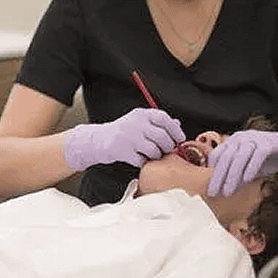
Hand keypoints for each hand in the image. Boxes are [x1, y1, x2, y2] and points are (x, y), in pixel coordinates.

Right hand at [63, 108, 185, 170]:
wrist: (98, 140)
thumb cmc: (123, 133)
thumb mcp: (139, 123)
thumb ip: (157, 123)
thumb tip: (177, 124)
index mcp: (141, 114)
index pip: (164, 118)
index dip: (175, 129)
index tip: (180, 139)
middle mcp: (135, 123)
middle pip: (161, 136)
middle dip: (167, 146)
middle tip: (166, 150)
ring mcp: (128, 136)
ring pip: (154, 150)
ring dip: (156, 156)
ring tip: (151, 155)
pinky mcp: (122, 150)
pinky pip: (142, 160)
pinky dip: (143, 162)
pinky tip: (139, 159)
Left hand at [206, 123, 277, 196]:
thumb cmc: (271, 157)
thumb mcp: (251, 170)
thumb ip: (238, 177)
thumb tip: (224, 191)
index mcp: (234, 142)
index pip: (217, 156)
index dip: (212, 172)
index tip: (209, 188)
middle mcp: (242, 137)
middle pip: (226, 157)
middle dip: (218, 177)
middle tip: (213, 193)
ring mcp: (255, 138)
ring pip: (239, 157)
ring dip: (232, 176)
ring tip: (228, 192)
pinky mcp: (269, 142)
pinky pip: (257, 155)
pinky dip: (251, 167)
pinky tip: (248, 180)